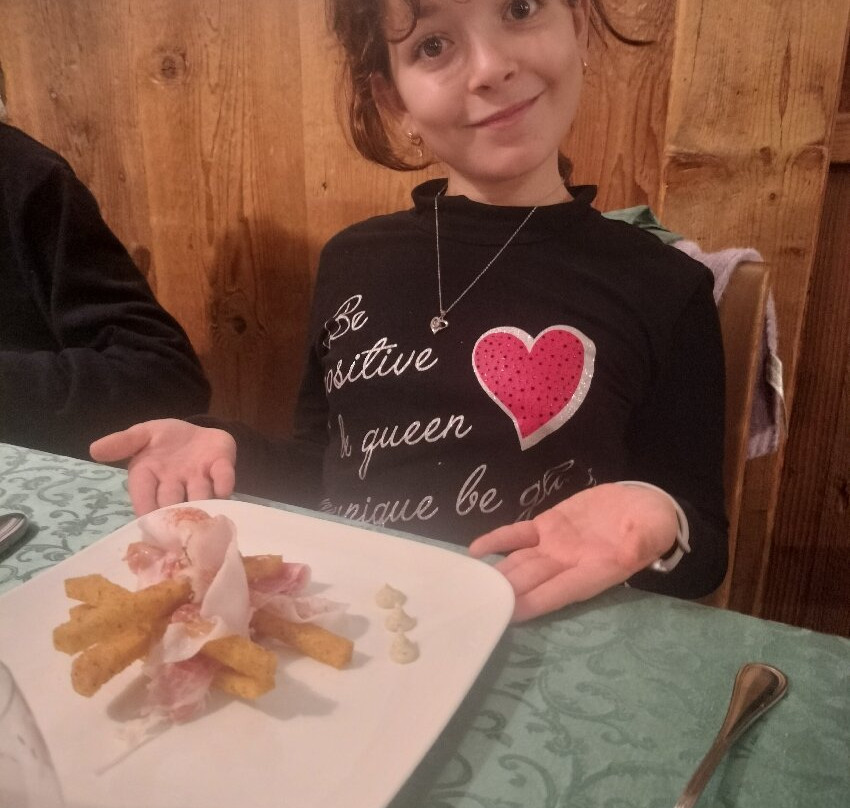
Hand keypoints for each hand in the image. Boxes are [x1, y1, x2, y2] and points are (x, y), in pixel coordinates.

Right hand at [90, 419, 236, 515]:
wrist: (198, 431)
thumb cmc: (166, 439)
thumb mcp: (143, 434)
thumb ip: (123, 442)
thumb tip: (94, 449)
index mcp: (149, 475)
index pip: (144, 494)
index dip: (145, 506)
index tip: (146, 518)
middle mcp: (175, 483)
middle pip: (173, 500)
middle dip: (175, 511)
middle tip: (179, 524)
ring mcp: (200, 478)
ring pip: (199, 493)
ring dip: (201, 501)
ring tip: (203, 510)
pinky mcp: (222, 468)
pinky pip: (223, 476)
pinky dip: (224, 482)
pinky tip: (224, 487)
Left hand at [468, 483, 677, 621]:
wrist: (644, 507)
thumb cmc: (652, 525)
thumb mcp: (653, 532)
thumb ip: (642, 540)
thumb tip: (633, 547)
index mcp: (597, 571)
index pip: (561, 590)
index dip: (537, 602)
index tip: (510, 614)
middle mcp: (570, 564)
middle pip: (532, 580)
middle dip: (506, 592)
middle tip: (477, 602)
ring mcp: (555, 546)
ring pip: (520, 562)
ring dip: (497, 573)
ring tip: (471, 582)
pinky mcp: (547, 526)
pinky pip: (518, 536)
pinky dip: (497, 541)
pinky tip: (475, 550)